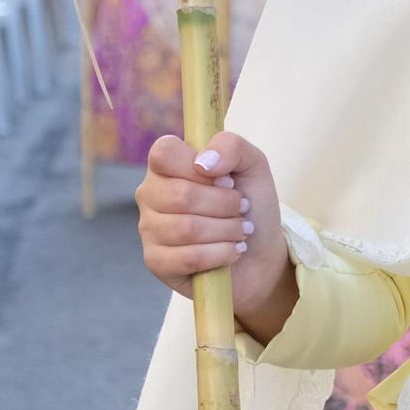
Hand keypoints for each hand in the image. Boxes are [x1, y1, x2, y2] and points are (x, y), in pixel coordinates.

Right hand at [137, 131, 285, 312]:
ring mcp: (149, 229)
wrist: (260, 251)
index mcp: (167, 165)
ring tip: (241, 230)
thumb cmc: (251, 203)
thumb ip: (231, 146)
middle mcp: (151, 194)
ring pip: (186, 229)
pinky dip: (221, 254)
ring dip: (227, 230)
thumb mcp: (252, 164)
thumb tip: (203, 162)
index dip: (199, 167)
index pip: (164, 153)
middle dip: (225, 204)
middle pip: (181, 195)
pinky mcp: (156, 262)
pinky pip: (188, 258)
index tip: (227, 180)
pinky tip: (232, 251)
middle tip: (242, 208)